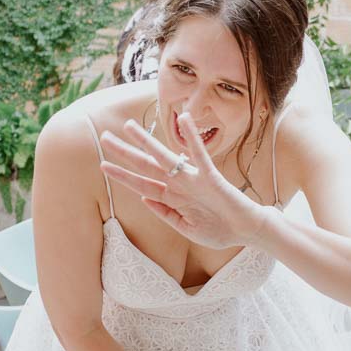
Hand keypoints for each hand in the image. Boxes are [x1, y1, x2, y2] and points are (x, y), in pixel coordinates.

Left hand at [100, 113, 266, 249]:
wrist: (246, 230)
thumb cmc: (220, 231)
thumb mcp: (187, 229)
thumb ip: (166, 214)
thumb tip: (144, 198)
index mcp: (172, 198)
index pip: (142, 184)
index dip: (122, 175)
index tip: (104, 165)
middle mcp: (179, 186)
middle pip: (146, 167)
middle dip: (125, 153)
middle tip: (104, 137)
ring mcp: (193, 180)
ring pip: (165, 158)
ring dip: (147, 142)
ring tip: (129, 127)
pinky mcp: (211, 177)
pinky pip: (200, 155)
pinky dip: (192, 138)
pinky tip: (184, 119)